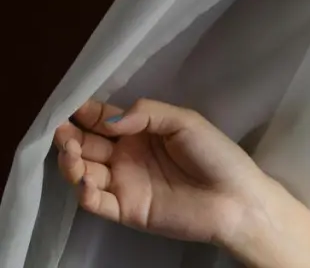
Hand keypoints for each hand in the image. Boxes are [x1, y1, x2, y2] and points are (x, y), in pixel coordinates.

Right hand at [53, 98, 275, 245]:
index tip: (70, 108)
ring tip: (74, 156)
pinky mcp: (126, 210)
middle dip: (70, 137)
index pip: (103, 120)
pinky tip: (87, 182)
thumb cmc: (216, 155)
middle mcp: (128, 155)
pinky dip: (84, 193)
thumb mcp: (186, 121)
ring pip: (84, 172)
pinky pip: (96, 202)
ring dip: (72, 163)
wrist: (237, 199)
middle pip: (87, 144)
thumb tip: (109, 120)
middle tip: (63, 133)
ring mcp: (125, 183)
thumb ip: (147, 113)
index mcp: (142, 131)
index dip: (84, 113)